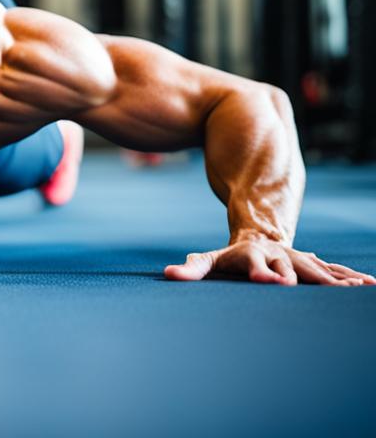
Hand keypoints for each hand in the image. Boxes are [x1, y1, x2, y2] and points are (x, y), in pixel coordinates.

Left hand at [164, 238, 375, 285]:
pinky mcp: (313, 265)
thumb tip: (168, 274)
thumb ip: (192, 269)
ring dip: (335, 279)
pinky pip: (334, 272)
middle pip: (291, 268)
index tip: (266, 281)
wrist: (259, 236)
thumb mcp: (209, 261)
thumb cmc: (230, 257)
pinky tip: (368, 285)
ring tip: (353, 288)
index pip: (255, 264)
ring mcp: (297, 260)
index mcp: (252, 256)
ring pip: (318, 270)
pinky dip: (350, 278)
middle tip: (312, 288)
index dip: (260, 272)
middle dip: (302, 278)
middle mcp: (278, 256)